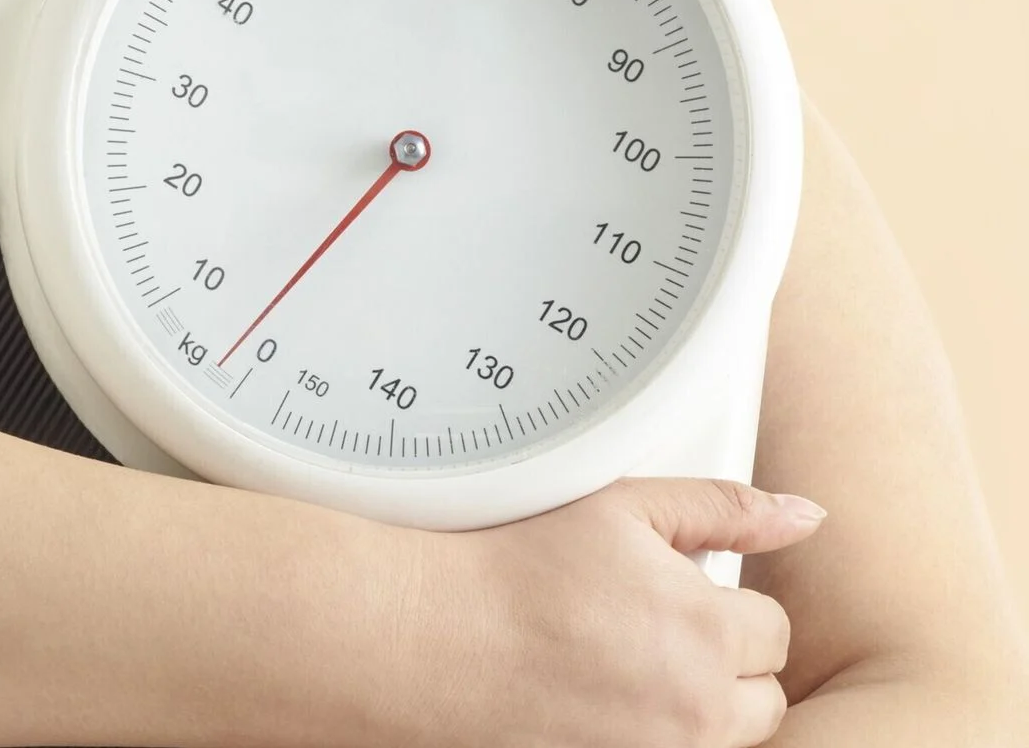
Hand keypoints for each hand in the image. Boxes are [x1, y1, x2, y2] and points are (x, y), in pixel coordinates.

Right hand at [393, 479, 824, 747]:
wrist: (429, 635)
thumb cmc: (511, 566)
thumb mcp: (621, 508)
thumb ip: (722, 508)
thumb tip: (803, 517)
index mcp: (706, 631)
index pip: (774, 630)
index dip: (725, 606)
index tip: (678, 595)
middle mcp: (692, 709)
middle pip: (761, 699)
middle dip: (722, 665)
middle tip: (652, 632)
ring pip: (719, 739)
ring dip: (692, 708)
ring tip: (623, 667)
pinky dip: (647, 733)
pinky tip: (600, 700)